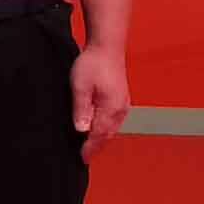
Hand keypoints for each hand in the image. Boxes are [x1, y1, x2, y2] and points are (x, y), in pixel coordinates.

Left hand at [71, 42, 129, 160]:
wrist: (107, 46)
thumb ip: (81, 109)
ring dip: (101, 138)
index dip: (90, 148)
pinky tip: (98, 129)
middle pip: (108, 134)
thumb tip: (82, 130)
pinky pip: (114, 120)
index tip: (82, 158)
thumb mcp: (80, 86)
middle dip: (96, 146)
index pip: (99, 135)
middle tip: (84, 156)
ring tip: (90, 147)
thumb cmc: (92, 64)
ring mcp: (123, 104)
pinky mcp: (121, 99)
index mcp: (111, 108)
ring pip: (112, 128)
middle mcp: (120, 110)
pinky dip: (106, 128)